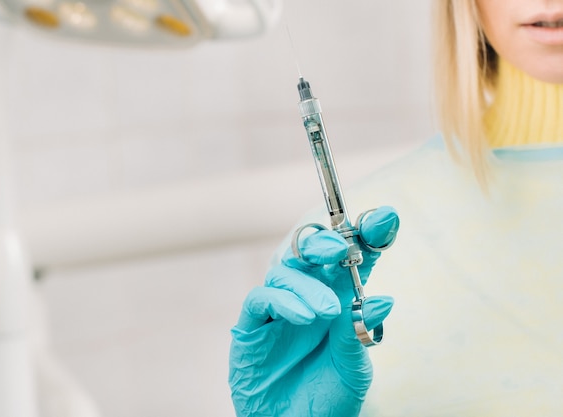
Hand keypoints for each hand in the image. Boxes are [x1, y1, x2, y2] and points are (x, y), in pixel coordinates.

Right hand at [229, 206, 398, 416]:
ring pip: (284, 271)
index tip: (386, 220)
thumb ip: (358, 331)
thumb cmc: (328, 399)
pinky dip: (281, 301)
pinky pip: (260, 299)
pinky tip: (303, 317)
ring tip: (327, 311)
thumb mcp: (353, 367)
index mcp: (336, 302)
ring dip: (306, 283)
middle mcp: (306, 299)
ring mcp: (277, 311)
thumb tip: (382, 300)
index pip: (350, 261)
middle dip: (327, 243)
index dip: (366, 236)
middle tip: (343, 248)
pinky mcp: (251, 328)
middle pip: (309, 253)